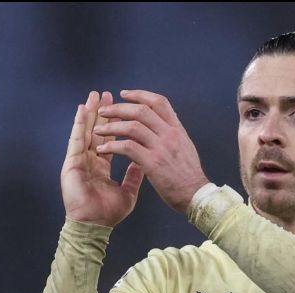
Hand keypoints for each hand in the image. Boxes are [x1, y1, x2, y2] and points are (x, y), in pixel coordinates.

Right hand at [61, 91, 144, 226]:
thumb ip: (134, 177)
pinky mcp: (71, 164)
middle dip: (102, 112)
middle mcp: (90, 160)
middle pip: (97, 131)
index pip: (111, 139)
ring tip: (93, 96)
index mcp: (102, 166)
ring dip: (90, 113)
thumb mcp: (127, 193)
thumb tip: (143, 162)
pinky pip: (75, 140)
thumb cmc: (107, 213)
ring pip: (85, 131)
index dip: (116, 125)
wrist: (94, 226)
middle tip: (106, 94)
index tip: (122, 109)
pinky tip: (81, 111)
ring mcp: (79, 161)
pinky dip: (78, 125)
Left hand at [93, 90, 209, 214]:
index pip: (159, 102)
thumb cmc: (188, 175)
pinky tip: (103, 150)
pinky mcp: (153, 163)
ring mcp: (162, 148)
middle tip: (103, 112)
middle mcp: (170, 134)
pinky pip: (128, 148)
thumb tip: (158, 126)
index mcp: (177, 129)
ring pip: (132, 127)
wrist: (196, 195)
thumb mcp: (185, 147)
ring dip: (111, 127)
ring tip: (98, 130)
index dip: (139, 95)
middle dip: (118, 108)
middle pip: (141, 111)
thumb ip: (171, 134)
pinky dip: (112, 146)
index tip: (124, 94)